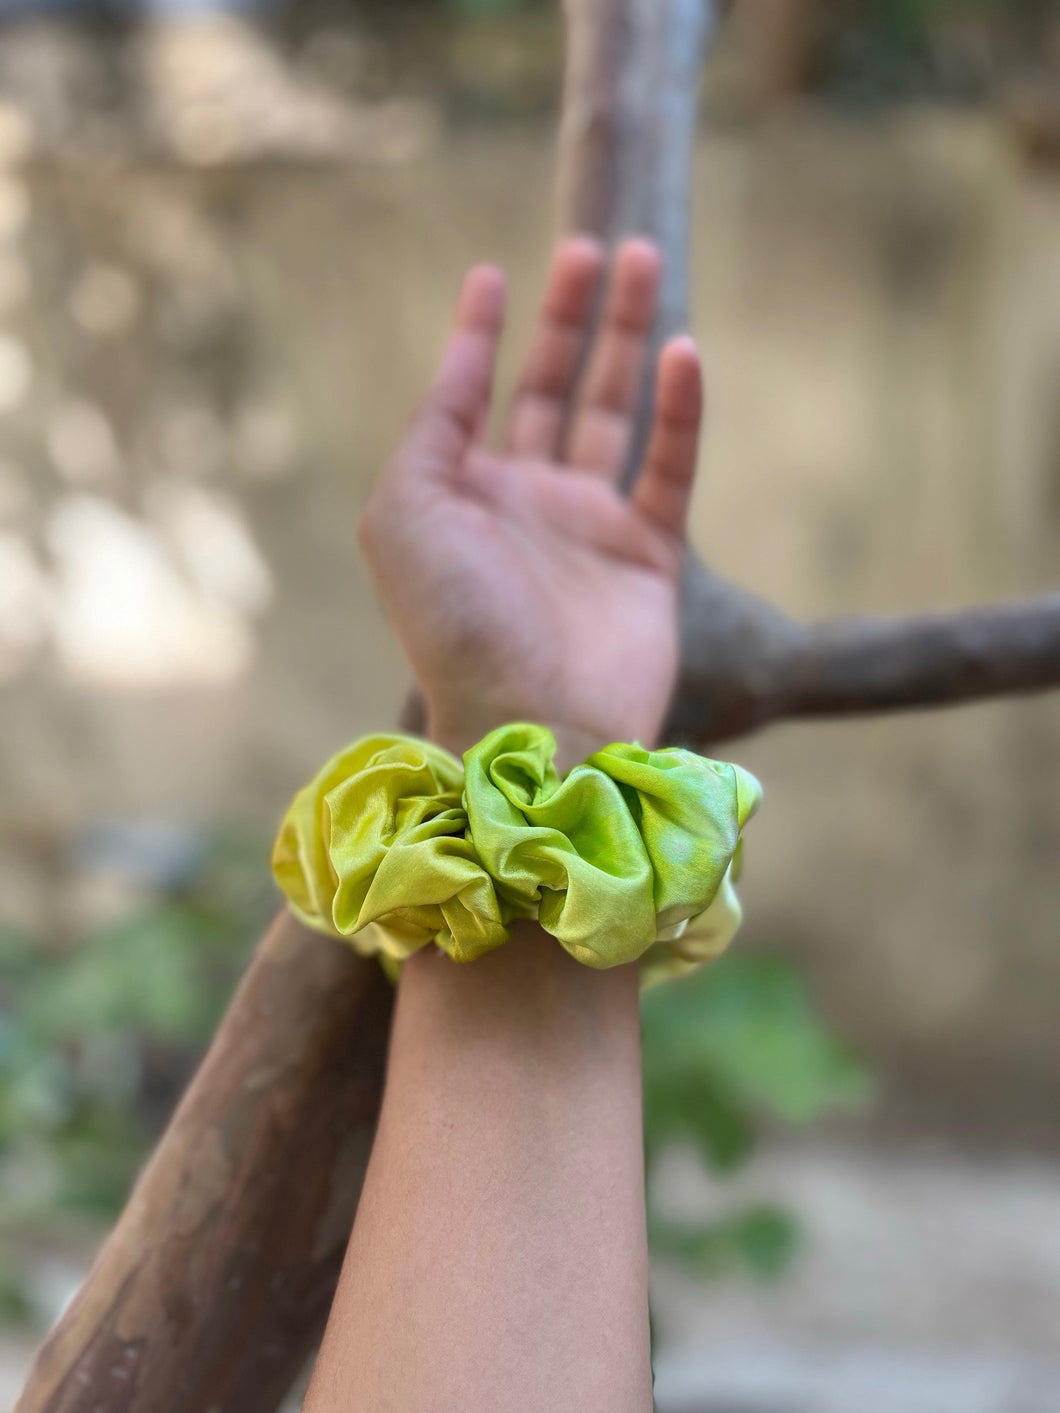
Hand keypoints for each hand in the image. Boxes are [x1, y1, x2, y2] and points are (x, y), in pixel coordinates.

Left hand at [359, 237, 703, 767]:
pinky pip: (670, 468)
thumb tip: (463, 358)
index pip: (474, 396)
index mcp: (461, 496)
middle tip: (591, 247)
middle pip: (552, 389)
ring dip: (628, 336)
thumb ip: (432, 427)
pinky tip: (684, 353)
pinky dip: (681, 411)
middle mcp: (525, 504)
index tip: (491, 273)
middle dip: (570, 318)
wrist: (530, 720)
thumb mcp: (404, 514)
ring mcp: (590, 529)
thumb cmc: (454, 623)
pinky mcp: (649, 558)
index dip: (479, 334)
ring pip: (615, 412)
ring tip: (643, 259)